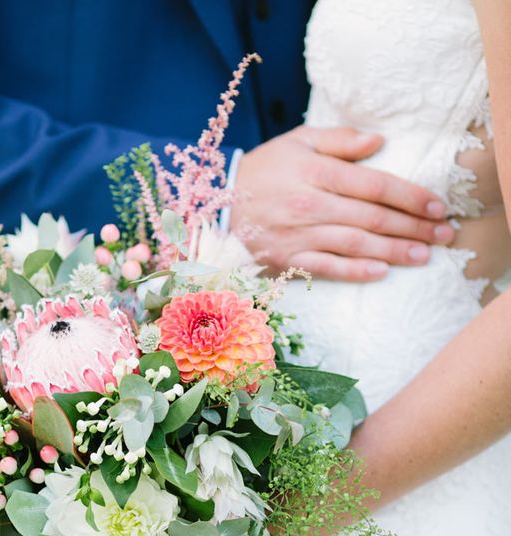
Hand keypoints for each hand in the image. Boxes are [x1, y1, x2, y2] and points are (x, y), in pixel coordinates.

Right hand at [231, 126, 454, 281]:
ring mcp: (298, 235)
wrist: (215, 206)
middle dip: (413, 227)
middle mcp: (309, 205)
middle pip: (372, 218)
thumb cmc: (261, 171)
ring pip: (356, 244)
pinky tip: (381, 272)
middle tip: (443, 234)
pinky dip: (355, 271)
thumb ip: (338, 140)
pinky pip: (327, 268)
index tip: (437, 205)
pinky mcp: (287, 259)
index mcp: (315, 172)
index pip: (375, 185)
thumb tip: (379, 141)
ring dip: (394, 251)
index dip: (411, 196)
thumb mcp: (295, 142)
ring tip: (423, 254)